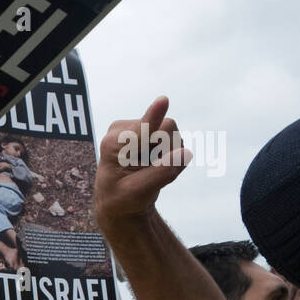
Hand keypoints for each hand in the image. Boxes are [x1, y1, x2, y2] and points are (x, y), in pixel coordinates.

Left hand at [95, 96, 191, 227]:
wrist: (119, 198)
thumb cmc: (122, 199)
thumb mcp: (137, 193)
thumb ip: (160, 173)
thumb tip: (186, 153)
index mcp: (113, 144)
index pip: (141, 130)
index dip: (153, 117)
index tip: (163, 101)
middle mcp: (123, 129)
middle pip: (167, 129)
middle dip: (169, 151)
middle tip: (151, 172)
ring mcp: (137, 127)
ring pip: (173, 133)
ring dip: (169, 154)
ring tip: (149, 170)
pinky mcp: (149, 129)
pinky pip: (175, 138)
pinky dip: (171, 154)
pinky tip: (154, 164)